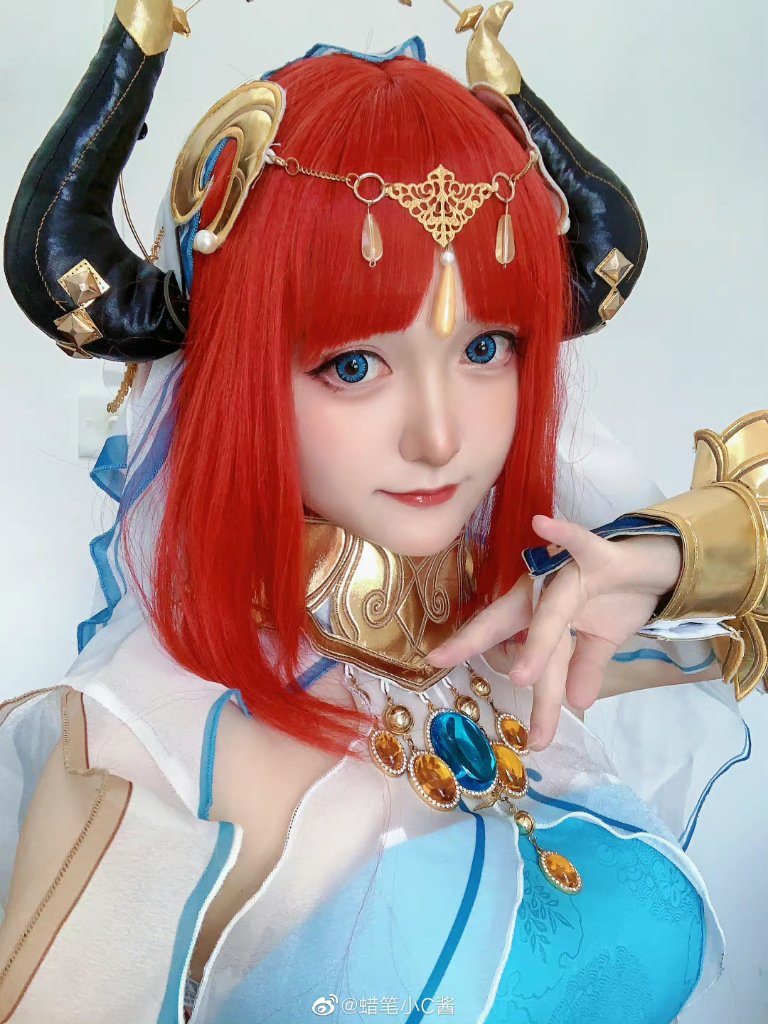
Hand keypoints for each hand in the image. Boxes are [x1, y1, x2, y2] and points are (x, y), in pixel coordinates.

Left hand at [428, 514, 682, 750]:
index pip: (504, 638)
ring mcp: (569, 572)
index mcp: (539, 611)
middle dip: (480, 643)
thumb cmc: (618, 596)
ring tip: (523, 677)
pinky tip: (542, 523)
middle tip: (444, 660)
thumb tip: (577, 704)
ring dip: (539, 643)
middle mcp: (544, 590)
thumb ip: (583, 668)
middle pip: (512, 623)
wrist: (658, 565)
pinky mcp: (600, 555)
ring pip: (551, 611)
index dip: (472, 651)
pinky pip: (583, 543)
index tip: (434, 665)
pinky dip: (565, 534)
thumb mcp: (601, 640)